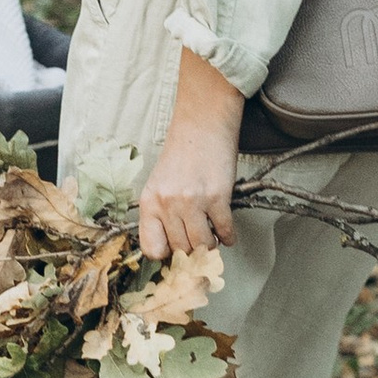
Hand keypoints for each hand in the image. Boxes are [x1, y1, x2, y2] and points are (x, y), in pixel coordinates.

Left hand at [139, 50, 241, 260]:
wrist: (202, 124)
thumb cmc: (181, 153)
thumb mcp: (160, 183)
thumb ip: (161, 212)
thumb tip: (173, 246)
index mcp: (149, 201)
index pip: (151, 248)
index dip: (166, 253)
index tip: (176, 249)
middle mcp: (167, 204)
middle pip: (180, 249)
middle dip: (191, 249)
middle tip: (199, 242)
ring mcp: (192, 201)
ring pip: (202, 245)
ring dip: (210, 245)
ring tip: (212, 236)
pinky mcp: (217, 197)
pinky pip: (224, 232)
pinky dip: (228, 236)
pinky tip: (227, 232)